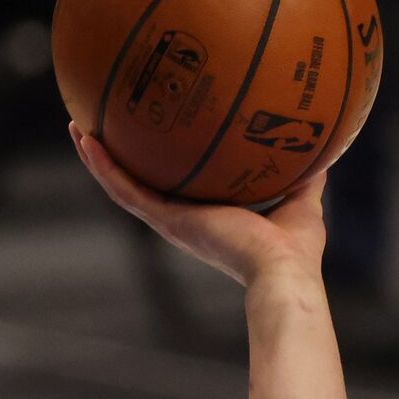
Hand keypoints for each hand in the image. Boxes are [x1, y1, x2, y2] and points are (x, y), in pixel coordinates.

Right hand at [70, 122, 327, 287]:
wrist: (282, 271)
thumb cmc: (295, 249)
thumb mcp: (302, 197)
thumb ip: (305, 172)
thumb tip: (321, 139)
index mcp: (209, 216)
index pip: (178, 187)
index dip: (162, 165)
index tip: (152, 140)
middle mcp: (183, 219)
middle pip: (142, 183)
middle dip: (122, 157)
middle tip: (102, 127)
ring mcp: (169, 221)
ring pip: (123, 184)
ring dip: (99, 157)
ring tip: (78, 127)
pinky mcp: (165, 221)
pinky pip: (125, 190)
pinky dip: (103, 166)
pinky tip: (85, 140)